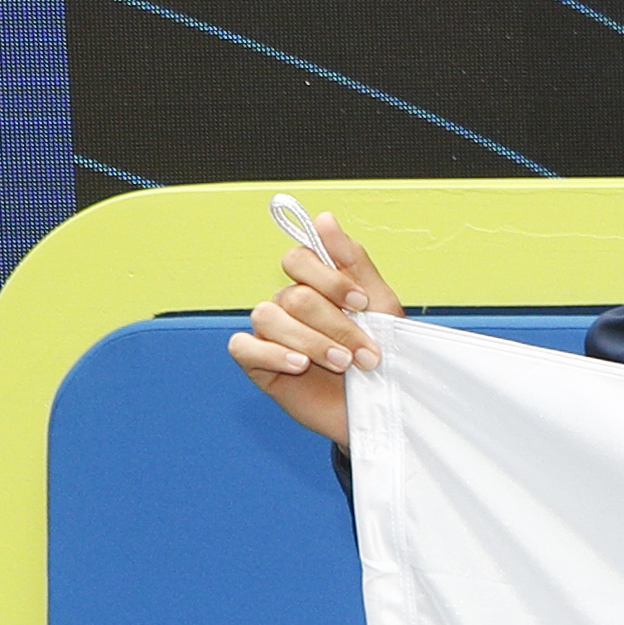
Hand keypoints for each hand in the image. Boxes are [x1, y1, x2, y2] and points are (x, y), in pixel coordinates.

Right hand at [225, 212, 406, 446]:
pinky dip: (272, 353)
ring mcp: (270, 331)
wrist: (379, 406)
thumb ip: (352, 261)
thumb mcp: (379, 306)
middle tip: (367, 353)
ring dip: (313, 342)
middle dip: (336, 325)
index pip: (299, 258)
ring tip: (344, 364)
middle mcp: (287, 303)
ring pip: (269, 317)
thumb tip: (324, 218)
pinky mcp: (257, 362)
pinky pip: (243, 346)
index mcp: (315, 284)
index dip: (329, 279)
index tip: (363, 304)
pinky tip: (299, 364)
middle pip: (294, 295)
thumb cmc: (380, 353)